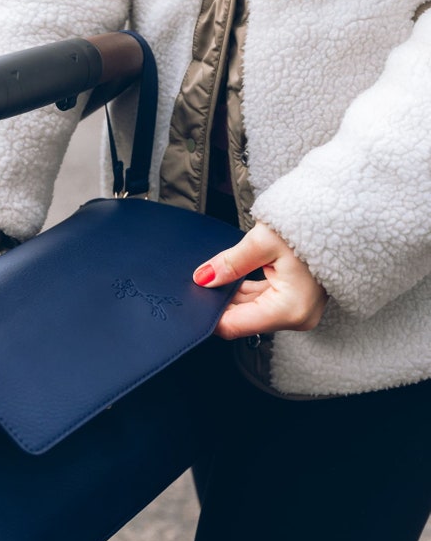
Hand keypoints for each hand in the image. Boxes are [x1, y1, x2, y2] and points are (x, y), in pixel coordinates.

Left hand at [193, 222, 327, 339]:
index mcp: (290, 309)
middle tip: (199, 280)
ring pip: (250, 308)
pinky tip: (231, 274)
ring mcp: (298, 309)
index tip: (192, 300)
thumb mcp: (264, 241)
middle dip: (219, 302)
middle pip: (242, 318)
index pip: (235, 326)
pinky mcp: (296, 298)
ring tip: (215, 272)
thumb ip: (230, 263)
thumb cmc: (315, 225)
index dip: (210, 315)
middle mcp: (296, 316)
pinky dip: (244, 288)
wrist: (348, 214)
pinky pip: (261, 299)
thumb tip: (203, 278)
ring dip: (230, 293)